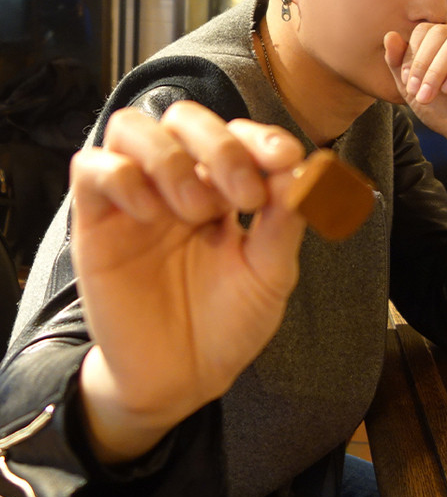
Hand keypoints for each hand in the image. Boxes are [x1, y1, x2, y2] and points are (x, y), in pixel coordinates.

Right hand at [70, 102, 305, 462]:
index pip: (237, 134)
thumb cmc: (228, 321)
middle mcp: (178, 182)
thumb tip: (303, 171)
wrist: (181, 379)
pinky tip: (150, 213)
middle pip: (185, 118)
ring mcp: (135, 198)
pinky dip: (122, 176)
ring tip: (196, 210)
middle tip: (244, 196)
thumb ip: (284, 223)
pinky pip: (91, 168)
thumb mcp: (270, 274)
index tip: (287, 161)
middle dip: (221, 146)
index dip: (262, 137)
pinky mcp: (95, 222)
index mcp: (223, 187)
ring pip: (132, 127)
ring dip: (171, 157)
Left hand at [384, 24, 446, 211]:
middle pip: (440, 32)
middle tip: (416, 92)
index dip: (412, 54)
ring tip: (430, 95)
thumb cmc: (445, 112)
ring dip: (438, 70)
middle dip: (423, 64)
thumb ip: (398, 63)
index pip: (425, 30)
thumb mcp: (412, 89)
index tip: (407, 83)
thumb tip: (389, 35)